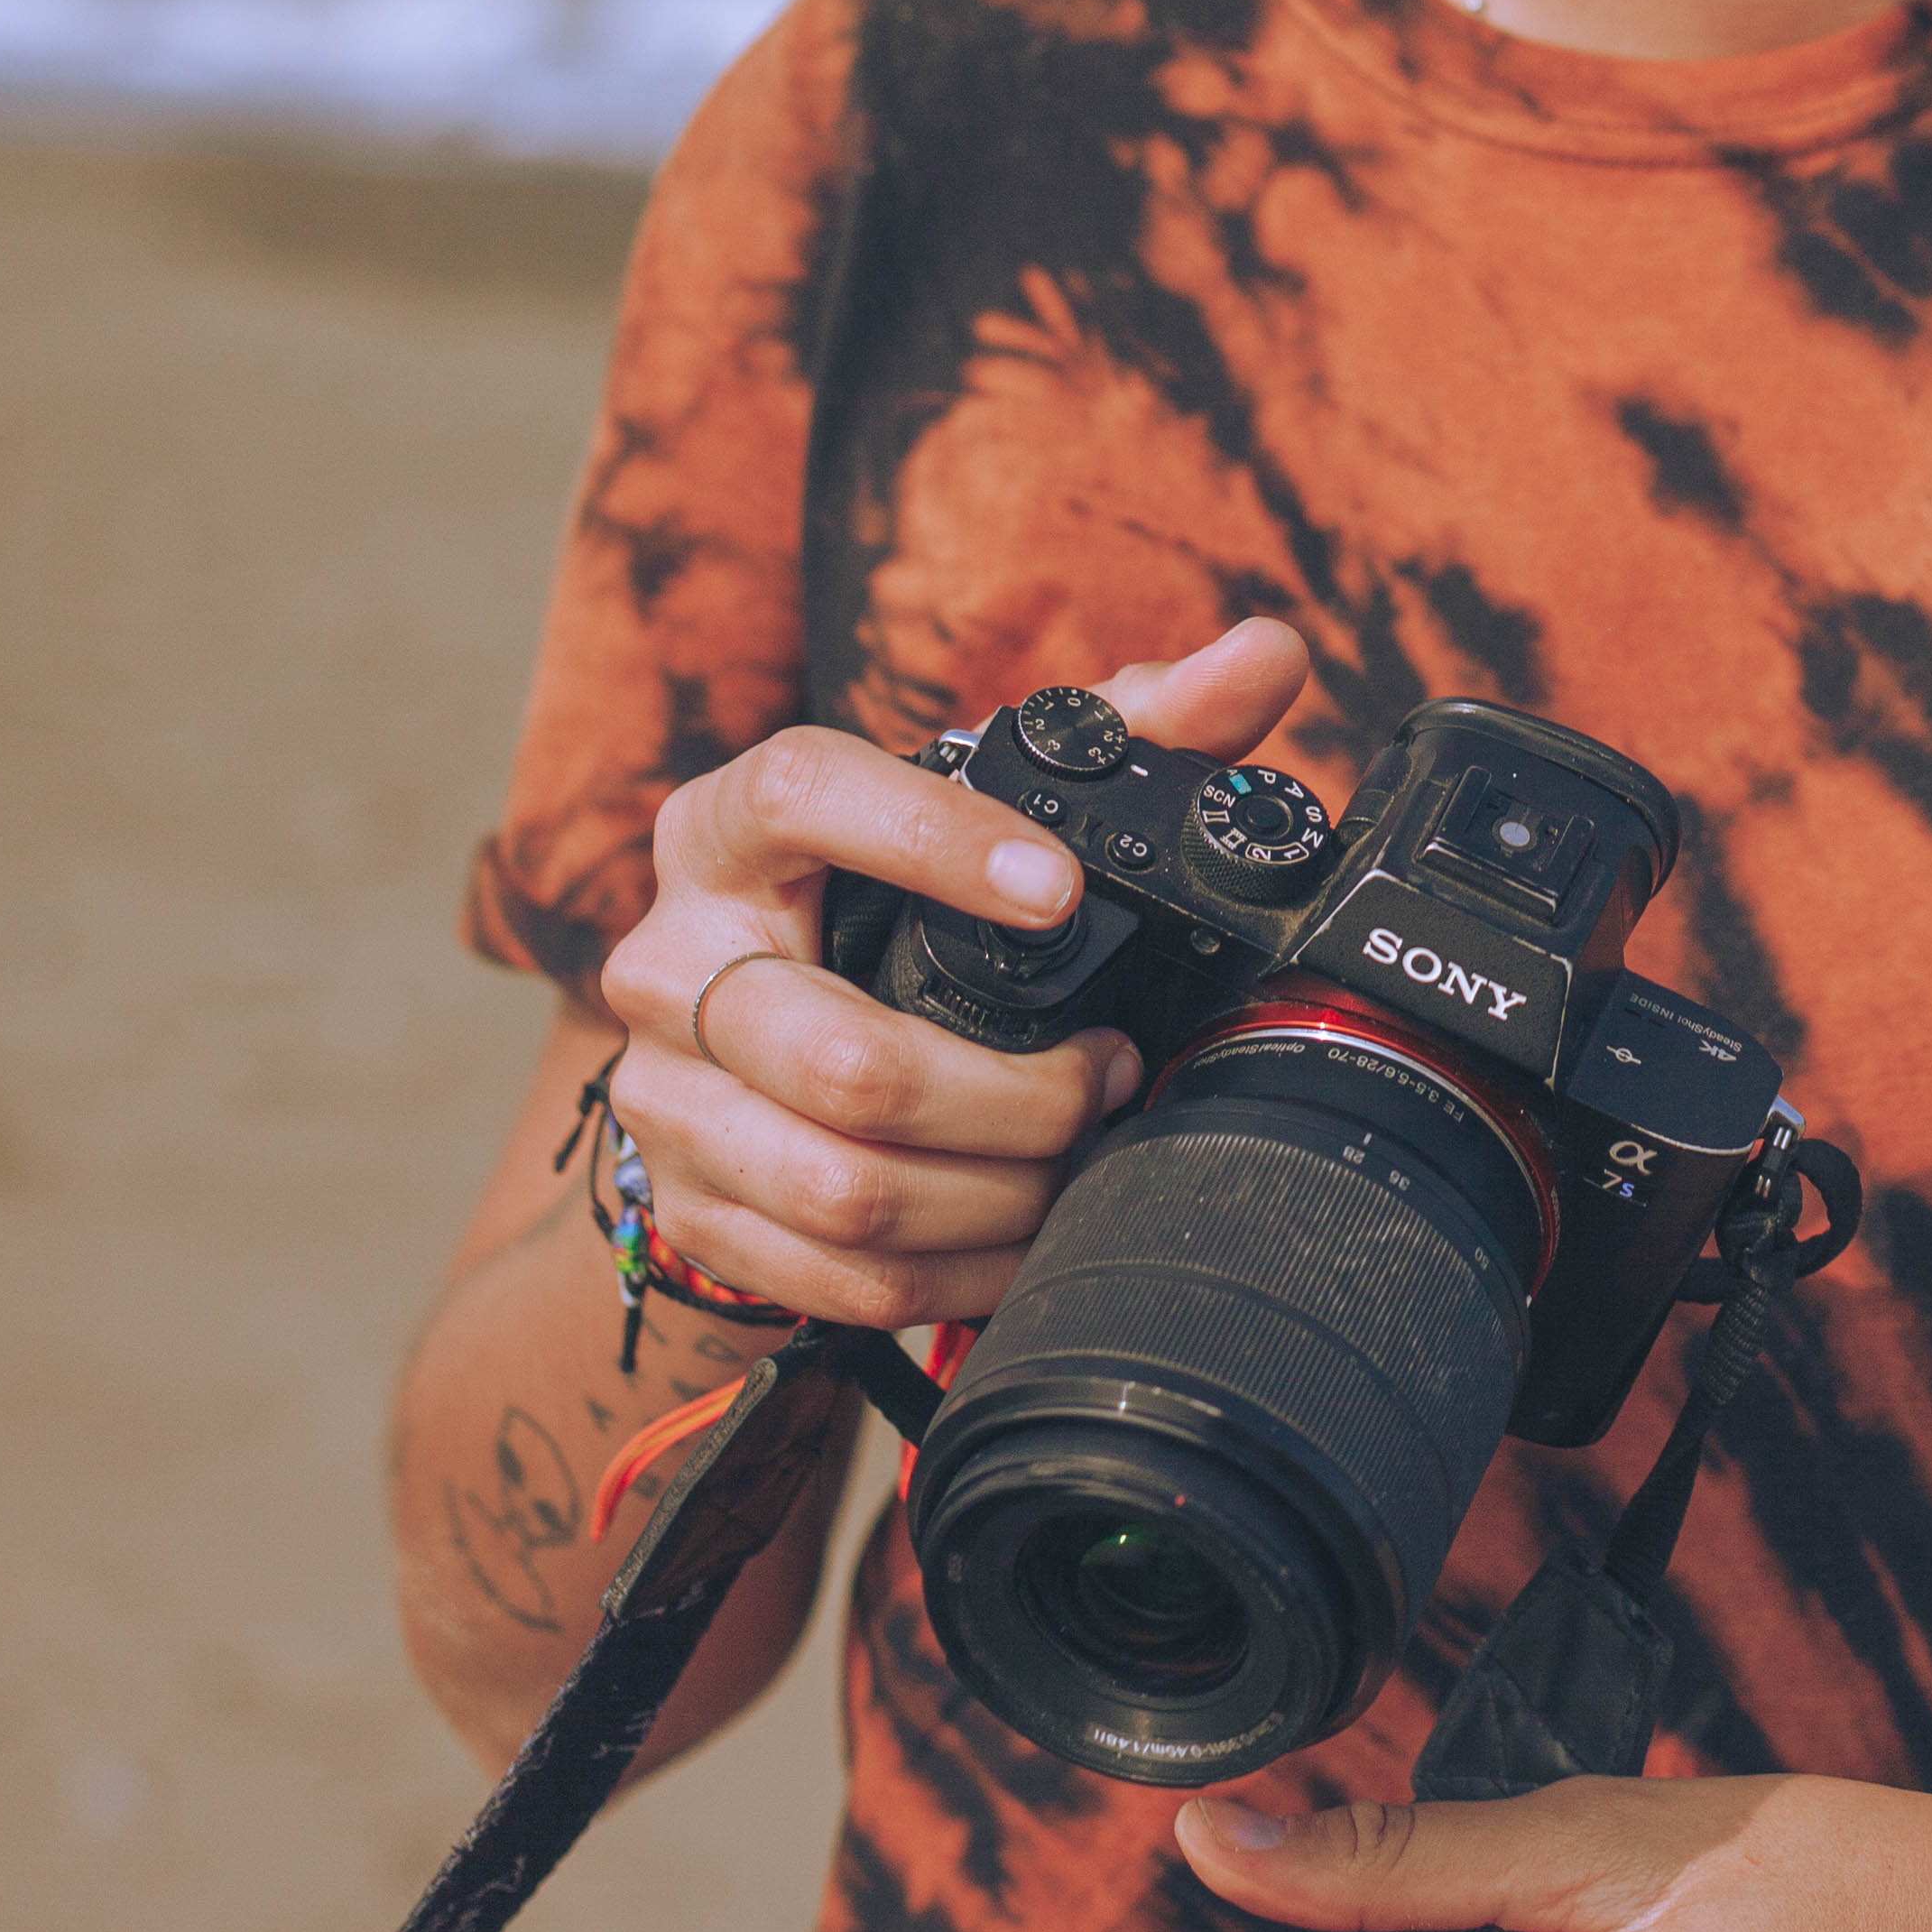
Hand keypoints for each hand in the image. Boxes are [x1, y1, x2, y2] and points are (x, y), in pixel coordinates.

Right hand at [593, 617, 1309, 1327]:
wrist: (750, 1046)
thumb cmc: (887, 898)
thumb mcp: (987, 804)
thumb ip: (1133, 726)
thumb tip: (1264, 656)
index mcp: (728, 828)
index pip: (800, 793)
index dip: (933, 839)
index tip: (1059, 890)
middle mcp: (673, 959)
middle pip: (846, 1057)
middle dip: (1022, 1092)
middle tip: (1110, 1070)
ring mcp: (666, 1098)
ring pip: (847, 1184)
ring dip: (1001, 1189)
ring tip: (1076, 1149)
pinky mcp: (692, 1212)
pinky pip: (840, 1275)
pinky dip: (959, 1269)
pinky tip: (1022, 1229)